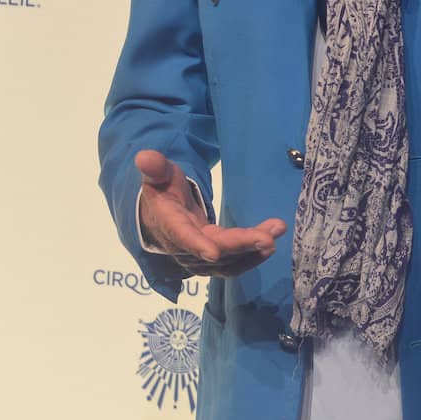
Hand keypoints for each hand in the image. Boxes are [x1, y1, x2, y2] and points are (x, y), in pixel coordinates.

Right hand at [135, 149, 285, 276]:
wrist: (159, 214)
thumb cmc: (163, 190)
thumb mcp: (159, 175)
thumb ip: (156, 168)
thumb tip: (144, 156)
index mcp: (169, 223)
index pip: (182, 236)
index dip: (197, 245)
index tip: (215, 252)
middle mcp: (183, 245)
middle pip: (214, 249)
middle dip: (241, 245)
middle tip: (269, 238)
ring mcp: (198, 255)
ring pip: (226, 261)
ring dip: (252, 251)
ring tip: (276, 234)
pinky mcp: (212, 256)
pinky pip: (232, 263)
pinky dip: (252, 256)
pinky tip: (270, 244)